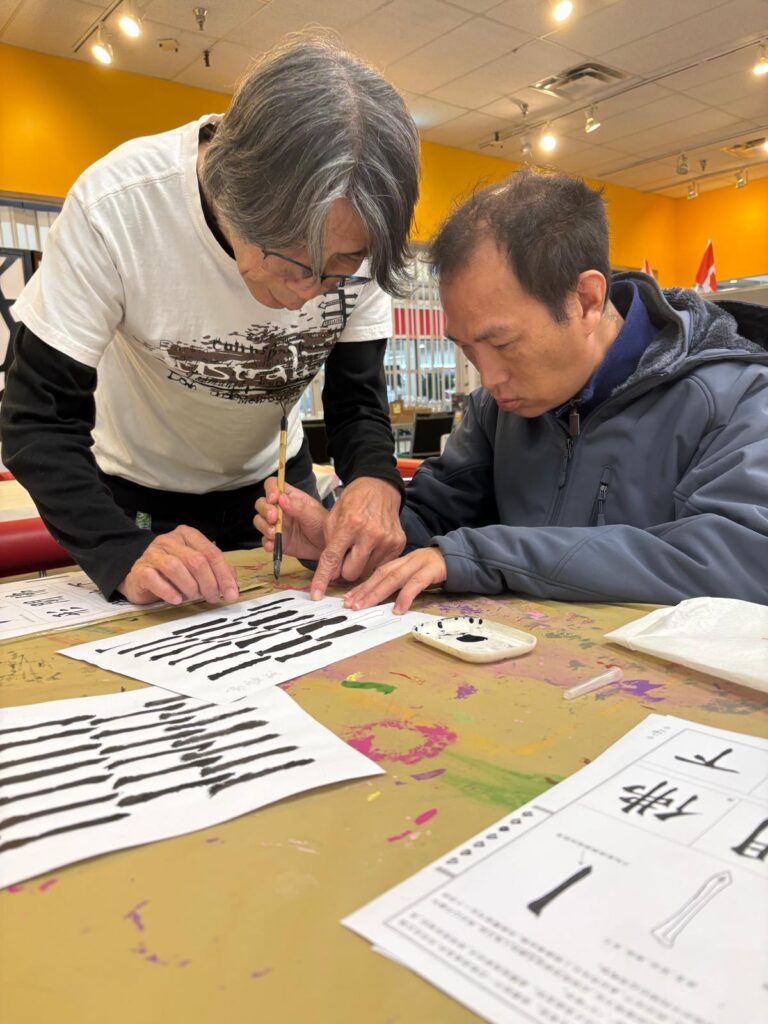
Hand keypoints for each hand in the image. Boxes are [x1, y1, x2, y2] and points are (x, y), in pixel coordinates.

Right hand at [118, 525, 238, 605]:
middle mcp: (169, 540)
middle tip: (212, 598)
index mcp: (188, 535)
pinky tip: (177, 599)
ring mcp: (152, 553)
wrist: (141, 577)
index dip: (224, 575)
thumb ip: (216, 570)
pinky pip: (154, 578)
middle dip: (209, 583)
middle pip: (196, 560)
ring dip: (190, 587)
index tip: (232, 594)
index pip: (212, 553)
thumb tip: (232, 583)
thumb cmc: (173, 573)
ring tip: (194, 597)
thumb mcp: (196, 567)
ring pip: (176, 567)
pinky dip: (168, 591)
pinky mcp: (140, 569)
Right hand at [254, 478, 328, 560]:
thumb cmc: (322, 524)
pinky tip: (272, 545)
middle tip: (274, 518)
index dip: (270, 490)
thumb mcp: (313, 514)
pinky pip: (265, 540)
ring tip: (273, 533)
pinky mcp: (276, 540)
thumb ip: (298, 507)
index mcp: (289, 497)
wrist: (325, 546)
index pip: (272, 485)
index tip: (274, 499)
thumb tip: (281, 498)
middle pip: (261, 503)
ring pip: (259, 521)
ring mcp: (276, 525)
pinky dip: (266, 543)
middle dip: (265, 510)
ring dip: (263, 526)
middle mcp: (279, 509)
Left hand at [310, 478, 404, 599]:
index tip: (316, 595)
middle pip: (351, 573)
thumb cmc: (352, 502)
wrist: (379, 487)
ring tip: (360, 545)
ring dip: (360, 564)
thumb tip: (331, 573)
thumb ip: (329, 545)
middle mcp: (370, 534)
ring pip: (366, 572)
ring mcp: (387, 540)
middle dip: (344, 568)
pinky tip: (372, 544)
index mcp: (350, 525)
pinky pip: (381, 566)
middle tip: (345, 554)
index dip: (322, 579)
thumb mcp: (332, 517)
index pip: (332, 559)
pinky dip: (373, 559)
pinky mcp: (398, 544)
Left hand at [343, 547, 446, 613]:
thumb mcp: (413, 571)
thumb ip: (399, 579)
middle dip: (364, 590)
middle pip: (381, 575)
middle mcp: (406, 561)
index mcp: (400, 561)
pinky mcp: (432, 570)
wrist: (459, 557)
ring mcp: (419, 564)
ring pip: (394, 578)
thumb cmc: (434, 568)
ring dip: (377, 593)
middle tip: (350, 604)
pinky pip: (416, 584)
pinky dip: (406, 596)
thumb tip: (378, 596)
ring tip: (364, 606)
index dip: (361, 585)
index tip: (347, 599)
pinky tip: (398, 609)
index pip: (376, 572)